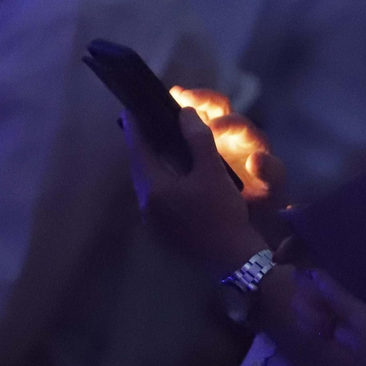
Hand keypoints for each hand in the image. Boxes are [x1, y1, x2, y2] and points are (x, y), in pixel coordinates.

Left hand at [121, 106, 268, 279]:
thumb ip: (197, 139)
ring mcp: (152, 222)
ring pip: (149, 183)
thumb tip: (184, 112)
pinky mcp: (163, 232)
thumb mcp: (213, 171)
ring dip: (155, 164)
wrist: (234, 260)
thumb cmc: (222, 213)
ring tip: (167, 147)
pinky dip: (164, 182)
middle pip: (140, 166)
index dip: (134, 125)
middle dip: (145, 144)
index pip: (136, 148)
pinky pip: (158, 198)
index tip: (132, 106)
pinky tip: (180, 178)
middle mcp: (145, 205)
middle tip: (152, 124)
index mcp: (152, 188)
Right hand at [168, 87, 286, 204]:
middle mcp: (234, 132)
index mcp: (250, 139)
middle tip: (185, 97)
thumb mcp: (270, 187)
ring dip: (187, 101)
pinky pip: (188, 125)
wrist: (251, 208)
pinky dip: (176, 118)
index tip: (210, 130)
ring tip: (173, 94)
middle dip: (203, 99)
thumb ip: (269, 172)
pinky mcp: (199, 143)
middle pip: (219, 106)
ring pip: (201, 110)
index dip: (225, 123)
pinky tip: (159, 114)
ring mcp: (215, 135)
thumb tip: (256, 159)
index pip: (238, 124)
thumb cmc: (263, 197)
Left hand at [309, 249, 365, 365]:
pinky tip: (358, 351)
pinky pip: (351, 360)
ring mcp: (360, 365)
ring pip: (336, 345)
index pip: (334, 299)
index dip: (321, 284)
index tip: (307, 273)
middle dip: (312, 312)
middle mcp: (352, 343)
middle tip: (303, 301)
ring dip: (326, 332)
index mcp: (360, 322)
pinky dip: (345, 350)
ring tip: (325, 324)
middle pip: (325, 325)